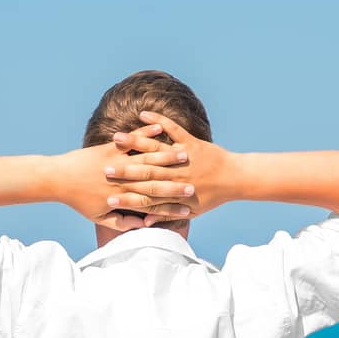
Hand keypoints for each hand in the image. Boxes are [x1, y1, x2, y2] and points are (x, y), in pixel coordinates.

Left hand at [52, 129, 196, 229]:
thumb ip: (122, 222)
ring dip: (167, 155)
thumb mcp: (100, 217)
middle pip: (155, 180)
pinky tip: (158, 129)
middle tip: (195, 183)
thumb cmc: (79, 200)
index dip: (172, 205)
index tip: (189, 207)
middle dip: (177, 182)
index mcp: (123, 197)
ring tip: (185, 154)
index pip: (153, 202)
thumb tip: (141, 225)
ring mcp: (117, 161)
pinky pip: (132, 140)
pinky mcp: (110, 147)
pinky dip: (145, 133)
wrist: (58, 179)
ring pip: (147, 158)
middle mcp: (123, 179)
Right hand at [113, 111, 239, 223]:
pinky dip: (158, 121)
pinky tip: (143, 114)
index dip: (126, 199)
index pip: (145, 198)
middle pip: (145, 174)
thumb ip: (166, 216)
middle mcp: (176, 176)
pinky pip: (172, 129)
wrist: (235, 179)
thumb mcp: (190, 211)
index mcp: (174, 194)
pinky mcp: (190, 142)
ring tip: (117, 138)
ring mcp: (182, 158)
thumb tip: (145, 223)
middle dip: (124, 171)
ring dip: (135, 143)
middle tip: (104, 169)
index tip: (107, 197)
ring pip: (155, 150)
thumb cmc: (211, 196)